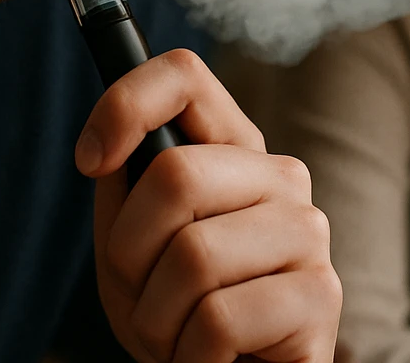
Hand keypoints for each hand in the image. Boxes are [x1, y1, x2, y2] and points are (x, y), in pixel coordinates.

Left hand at [75, 48, 341, 362]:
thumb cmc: (177, 313)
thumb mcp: (131, 246)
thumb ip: (125, 186)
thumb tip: (106, 150)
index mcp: (232, 149)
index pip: (184, 75)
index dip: (125, 104)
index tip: (90, 161)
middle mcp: (280, 176)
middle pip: (176, 175)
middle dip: (131, 252)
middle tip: (145, 293)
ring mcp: (308, 232)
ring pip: (193, 256)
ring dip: (159, 319)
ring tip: (179, 335)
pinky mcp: (320, 296)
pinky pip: (218, 319)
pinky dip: (191, 355)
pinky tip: (210, 358)